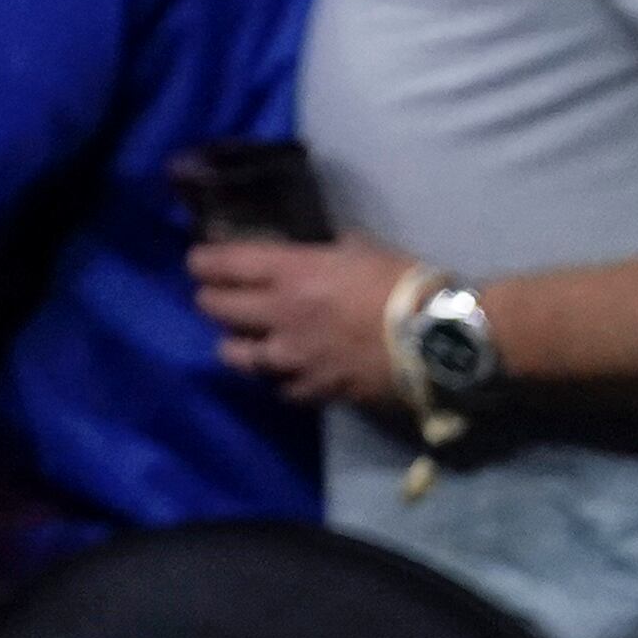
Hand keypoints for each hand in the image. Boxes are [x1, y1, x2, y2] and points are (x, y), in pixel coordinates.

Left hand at [194, 234, 418, 410]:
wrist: (438, 340)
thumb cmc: (403, 284)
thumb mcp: (358, 248)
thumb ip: (322, 252)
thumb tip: (311, 253)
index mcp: (288, 272)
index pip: (220, 264)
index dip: (202, 262)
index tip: (199, 262)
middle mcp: (279, 314)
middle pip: (214, 307)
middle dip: (211, 300)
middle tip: (219, 299)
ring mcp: (294, 356)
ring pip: (235, 355)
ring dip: (236, 345)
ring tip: (245, 341)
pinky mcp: (317, 389)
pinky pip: (280, 388)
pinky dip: (279, 380)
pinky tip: (286, 373)